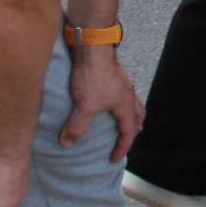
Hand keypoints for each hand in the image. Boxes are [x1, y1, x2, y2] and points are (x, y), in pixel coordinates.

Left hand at [61, 47, 142, 161]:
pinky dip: (116, 103)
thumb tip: (67, 143)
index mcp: (125, 104)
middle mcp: (128, 94)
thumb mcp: (84, 106)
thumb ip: (77, 127)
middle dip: (133, 129)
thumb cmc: (93, 77)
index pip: (129, 131)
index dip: (122, 147)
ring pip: (131, 103)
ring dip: (127, 114)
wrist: (92, 48)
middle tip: (124, 138)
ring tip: (116, 121)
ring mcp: (121, 83)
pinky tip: (103, 102)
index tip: (114, 158)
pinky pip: (119, 94)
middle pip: (138, 115)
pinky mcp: (111, 75)